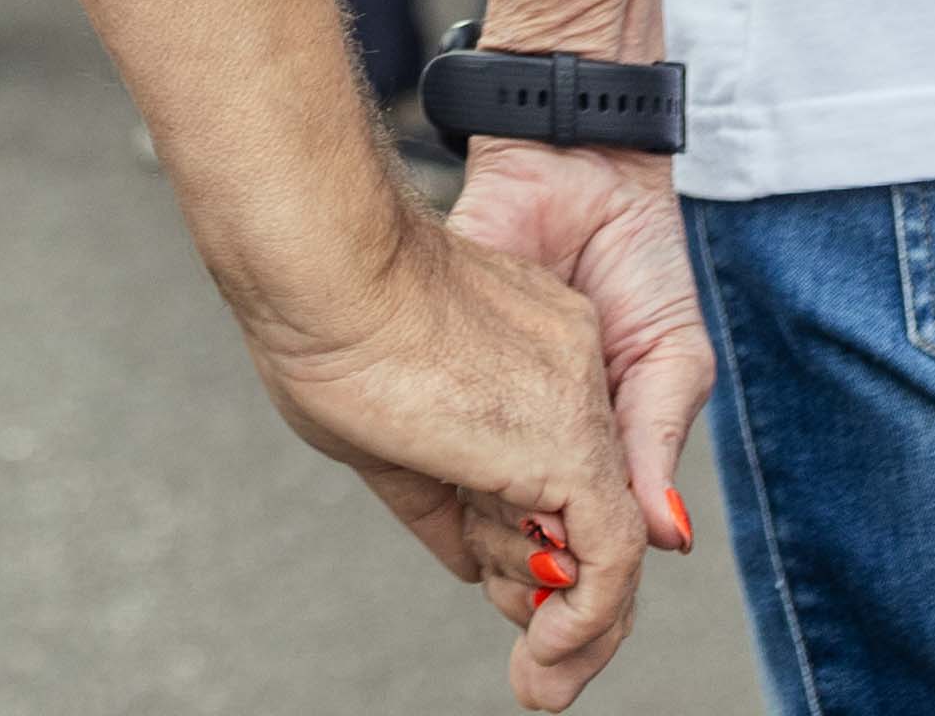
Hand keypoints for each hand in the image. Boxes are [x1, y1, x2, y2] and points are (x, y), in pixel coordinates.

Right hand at [237, 205, 650, 708]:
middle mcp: (568, 367)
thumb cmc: (322, 328)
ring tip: (539, 676)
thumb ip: (441, 496)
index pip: (552, 465)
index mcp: (526, 349)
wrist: (323, 260)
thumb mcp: (384, 430)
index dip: (529, 541)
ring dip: (580, 621)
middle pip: (587, 504)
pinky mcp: (574, 441)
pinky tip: (547, 655)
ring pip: (606, 534)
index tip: (503, 594)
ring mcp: (577, 399)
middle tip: (540, 669)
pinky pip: (612, 556)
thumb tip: (470, 560)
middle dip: (569, 597)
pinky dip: (589, 618)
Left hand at [449, 141, 712, 593]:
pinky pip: (433, 474)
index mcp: (601, 447)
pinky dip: (449, 514)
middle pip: (538, 556)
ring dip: (496, 565)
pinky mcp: (439, 388)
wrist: (563, 164)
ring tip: (502, 581)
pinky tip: (464, 538)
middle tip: (529, 637)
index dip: (584, 611)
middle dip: (536, 606)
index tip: (558, 650)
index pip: (598, 554)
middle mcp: (542, 445)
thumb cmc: (636, 257)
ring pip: (485, 526)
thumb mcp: (670, 355)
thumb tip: (668, 537)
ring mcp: (489, 421)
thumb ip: (656, 441)